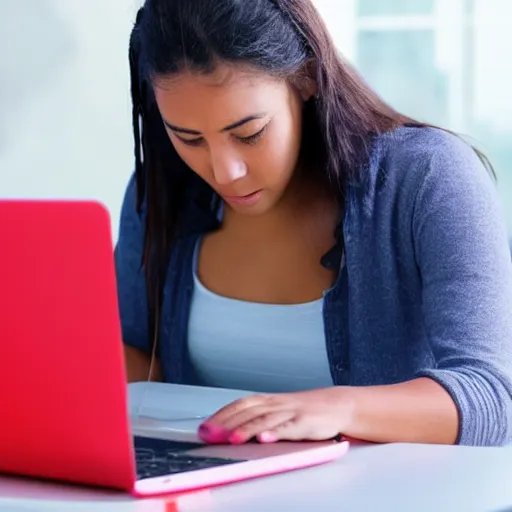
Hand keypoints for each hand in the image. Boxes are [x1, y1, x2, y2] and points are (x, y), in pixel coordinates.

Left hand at [197, 387, 352, 444]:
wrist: (337, 404)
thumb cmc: (304, 410)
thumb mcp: (279, 410)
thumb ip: (258, 417)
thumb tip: (230, 429)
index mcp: (269, 400)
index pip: (240, 404)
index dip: (221, 414)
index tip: (205, 427)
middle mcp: (277, 403)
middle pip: (248, 410)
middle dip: (227, 422)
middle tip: (209, 434)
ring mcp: (291, 411)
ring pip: (266, 418)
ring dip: (247, 428)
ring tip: (232, 438)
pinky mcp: (305, 422)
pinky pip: (289, 427)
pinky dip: (276, 432)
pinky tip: (265, 438)